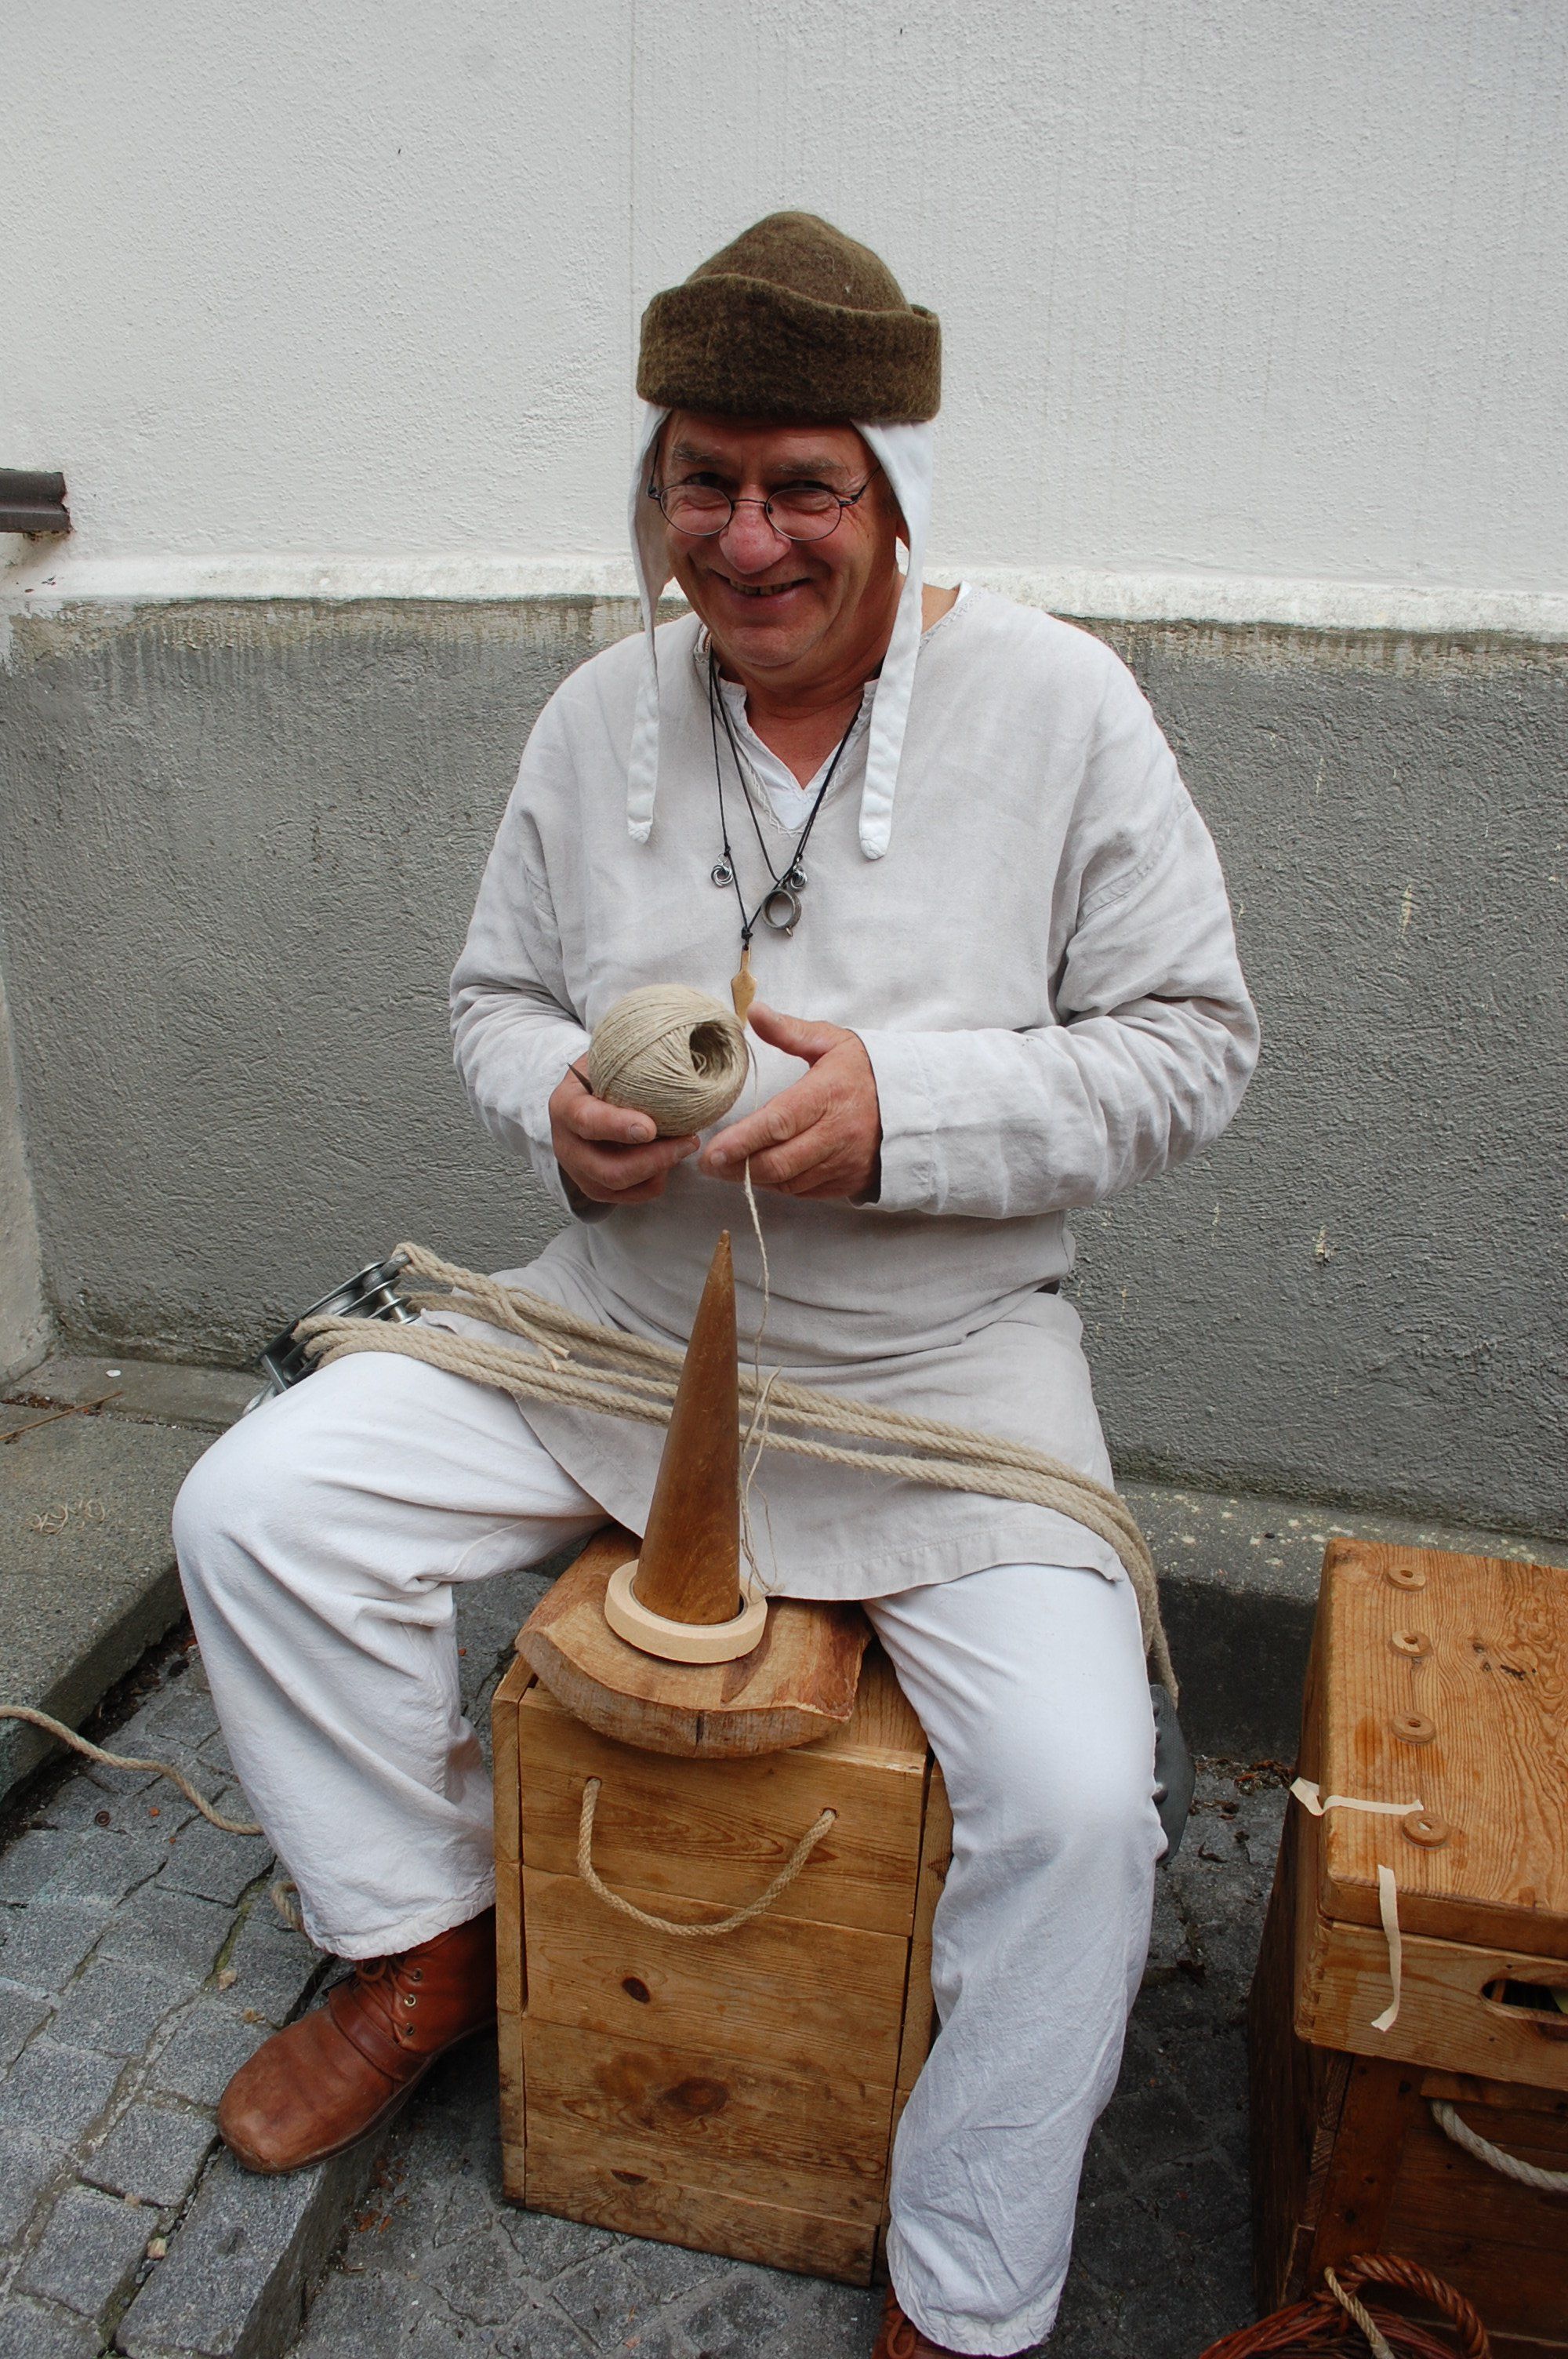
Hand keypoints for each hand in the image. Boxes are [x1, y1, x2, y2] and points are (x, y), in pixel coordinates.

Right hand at [548, 1066, 697, 1205]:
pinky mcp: (596, 1187)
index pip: (586, 1121)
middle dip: (654, 1160)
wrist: (583, 1097)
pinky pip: (631, 1197)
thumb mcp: (606, 1058)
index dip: (618, 1126)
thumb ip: (626, 1057)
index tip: (651, 1128)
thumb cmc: (602, 1075)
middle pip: (608, 1170)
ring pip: (621, 1187)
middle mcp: (566, 1144)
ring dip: (659, 1171)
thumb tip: (667, 1047)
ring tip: (684, 1147)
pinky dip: (655, 1181)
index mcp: (565, 1106)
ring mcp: (579, 1171)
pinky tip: (669, 1159)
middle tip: (689, 1141)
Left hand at [699, 1004, 881, 1200]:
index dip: (742, 1141)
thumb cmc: (866, 1071)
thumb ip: (790, 1031)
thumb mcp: (831, 1042)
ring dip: (755, 1179)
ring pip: (788, 1181)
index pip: (778, 1123)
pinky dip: (780, 1185)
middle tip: (710, 1165)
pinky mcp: (847, 1181)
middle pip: (779, 1161)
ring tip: (729, 1169)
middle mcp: (836, 1133)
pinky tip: (764, 1173)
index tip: (713, 1150)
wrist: (915, 1105)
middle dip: (738, 1167)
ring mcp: (843, 1162)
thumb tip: (754, 1011)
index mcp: (828, 1094)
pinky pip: (804, 1191)